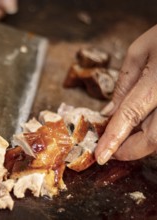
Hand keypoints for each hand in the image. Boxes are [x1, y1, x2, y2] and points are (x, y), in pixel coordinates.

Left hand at [95, 24, 156, 164]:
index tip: (101, 157)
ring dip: (143, 142)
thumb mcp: (140, 51)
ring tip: (126, 137)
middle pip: (154, 139)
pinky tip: (144, 123)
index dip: (113, 139)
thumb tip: (109, 112)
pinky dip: (153, 131)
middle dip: (130, 150)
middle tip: (112, 150)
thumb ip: (125, 84)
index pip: (130, 116)